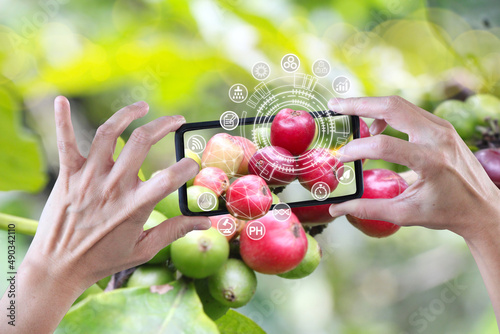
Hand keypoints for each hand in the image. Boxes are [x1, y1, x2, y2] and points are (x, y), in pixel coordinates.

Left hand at [25, 96, 209, 292]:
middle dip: (164, 125)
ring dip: (128, 114)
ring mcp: (88, 177)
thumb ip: (175, 231)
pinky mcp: (67, 174)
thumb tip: (205, 222)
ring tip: (142, 107)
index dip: (187, 166)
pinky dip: (62, 119)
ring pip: (109, 133)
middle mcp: (113, 186)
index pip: (170, 177)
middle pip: (141, 141)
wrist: (57, 268)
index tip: (193, 164)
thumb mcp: (143, 249)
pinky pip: (64, 141)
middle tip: (177, 120)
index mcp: (135, 205)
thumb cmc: (102, 260)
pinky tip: (61, 100)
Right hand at [327, 96, 499, 240]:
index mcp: (430, 161)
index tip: (341, 157)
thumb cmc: (446, 212)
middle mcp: (438, 137)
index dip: (356, 149)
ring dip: (371, 106)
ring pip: (400, 104)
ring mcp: (442, 127)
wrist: (483, 206)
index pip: (383, 146)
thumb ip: (368, 208)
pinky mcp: (442, 125)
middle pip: (392, 107)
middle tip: (334, 106)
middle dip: (359, 105)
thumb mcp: (405, 214)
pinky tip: (375, 126)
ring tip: (349, 114)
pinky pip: (409, 110)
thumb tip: (336, 208)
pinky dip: (387, 113)